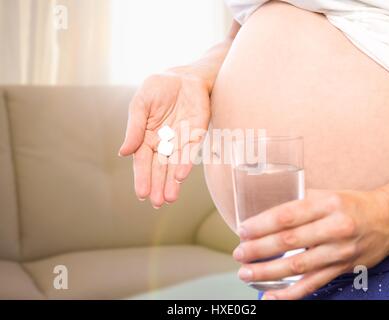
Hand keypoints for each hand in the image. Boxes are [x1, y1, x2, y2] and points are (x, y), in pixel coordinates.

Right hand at [119, 71, 210, 207]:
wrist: (184, 75)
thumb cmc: (158, 89)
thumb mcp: (140, 104)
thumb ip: (134, 127)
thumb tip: (122, 153)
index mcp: (147, 138)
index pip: (143, 162)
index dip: (142, 177)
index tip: (141, 194)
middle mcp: (164, 143)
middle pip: (159, 168)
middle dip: (158, 185)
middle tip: (157, 203)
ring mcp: (181, 140)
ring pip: (175, 165)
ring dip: (172, 181)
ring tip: (169, 198)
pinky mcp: (196, 134)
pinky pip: (190, 150)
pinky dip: (185, 163)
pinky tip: (180, 175)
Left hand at [232, 189, 388, 299]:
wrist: (387, 220)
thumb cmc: (350, 205)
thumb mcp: (326, 194)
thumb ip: (299, 202)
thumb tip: (264, 212)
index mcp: (327, 204)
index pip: (287, 215)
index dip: (261, 225)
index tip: (243, 230)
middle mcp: (334, 228)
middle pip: (289, 241)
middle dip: (259, 249)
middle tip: (239, 253)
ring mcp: (339, 252)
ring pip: (298, 266)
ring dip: (268, 271)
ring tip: (246, 273)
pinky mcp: (341, 269)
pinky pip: (313, 284)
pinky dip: (290, 293)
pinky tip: (271, 296)